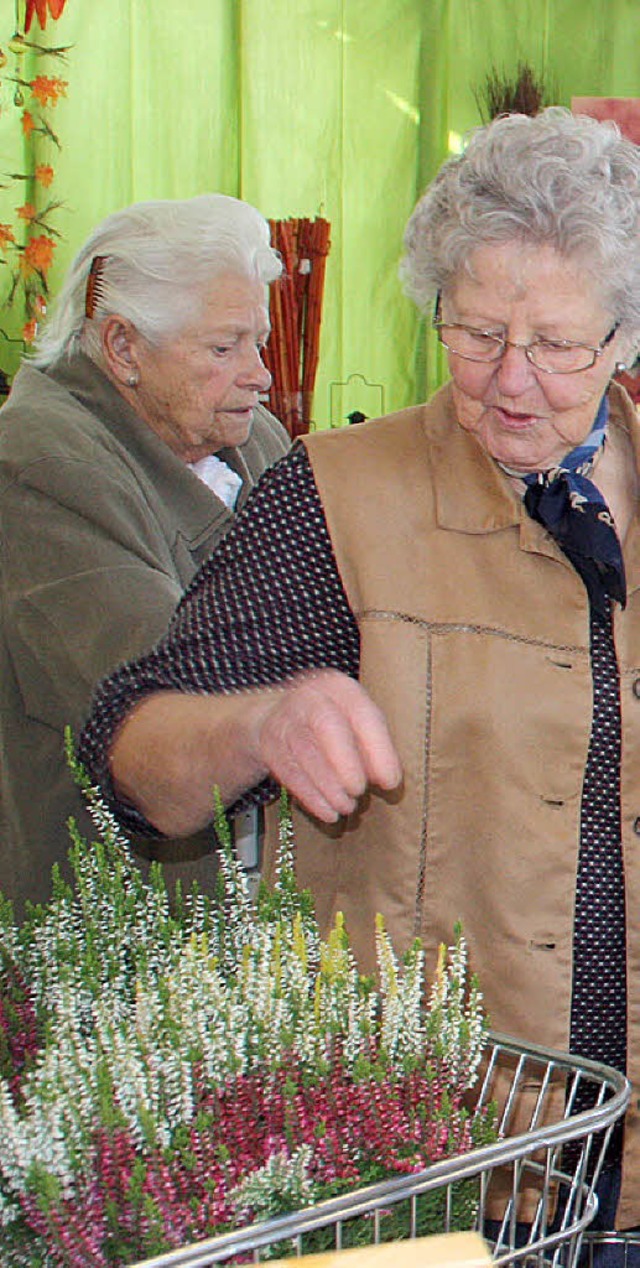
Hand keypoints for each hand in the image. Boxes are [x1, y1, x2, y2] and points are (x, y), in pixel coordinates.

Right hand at [249, 669, 401, 822]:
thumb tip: (388, 779)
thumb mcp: (356, 725)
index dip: (379, 749)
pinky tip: (328, 812)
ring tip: (347, 807)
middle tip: (360, 791)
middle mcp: (310, 696)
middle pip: (328, 726)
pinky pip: (290, 773)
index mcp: (340, 687)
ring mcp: (285, 719)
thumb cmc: (333, 725)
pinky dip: (311, 796)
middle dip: (347, 763)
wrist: (280, 718)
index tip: (390, 781)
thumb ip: (374, 749)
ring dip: (329, 786)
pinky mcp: (269, 745)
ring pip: (306, 752)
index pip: (363, 714)